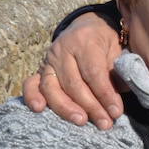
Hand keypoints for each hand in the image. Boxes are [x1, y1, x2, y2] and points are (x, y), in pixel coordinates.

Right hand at [22, 13, 125, 128]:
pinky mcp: (38, 69)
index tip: (116, 112)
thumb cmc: (105, 42)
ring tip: (81, 121)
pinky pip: (30, 84)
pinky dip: (32, 97)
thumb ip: (118, 71)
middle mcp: (62, 50)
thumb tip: (118, 96)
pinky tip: (39, 109)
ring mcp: (48, 60)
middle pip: (74, 83)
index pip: (94, 72)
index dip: (105, 94)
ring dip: (66, 108)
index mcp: (85, 41)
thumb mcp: (117, 49)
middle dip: (91, 106)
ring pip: (52, 87)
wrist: (86, 25)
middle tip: (104, 123)